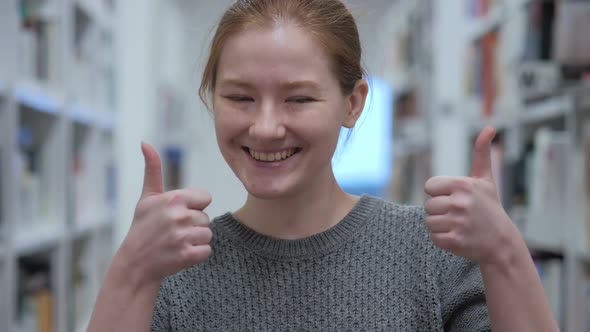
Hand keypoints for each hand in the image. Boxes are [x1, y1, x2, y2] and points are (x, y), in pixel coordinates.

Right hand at [117, 142, 212, 284]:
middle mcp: (179, 216)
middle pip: (206, 218)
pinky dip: (196, 254)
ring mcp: (183, 236)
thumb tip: (145, 142)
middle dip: (193, 225)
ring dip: (195, 240)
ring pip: (207, 234)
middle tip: (172, 232)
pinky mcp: (187, 255)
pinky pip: (207, 250)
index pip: (205, 198)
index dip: (193, 207)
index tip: (175, 215)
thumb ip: (152, 170)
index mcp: (173, 199)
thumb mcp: (147, 197)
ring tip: (175, 243)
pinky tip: (179, 254)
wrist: (135, 264)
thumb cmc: (143, 227)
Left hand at [424, 126, 518, 264]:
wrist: (502, 242)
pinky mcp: (454, 241)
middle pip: (428, 205)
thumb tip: (489, 127)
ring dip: (440, 225)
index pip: (429, 186)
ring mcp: (457, 222)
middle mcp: (460, 202)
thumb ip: (481, 154)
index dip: (439, 193)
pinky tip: (458, 236)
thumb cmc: (490, 208)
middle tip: (459, 215)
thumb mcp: (486, 180)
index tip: (454, 198)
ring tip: (459, 225)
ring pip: (429, 221)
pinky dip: (442, 239)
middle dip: (440, 210)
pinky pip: (433, 237)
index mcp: (463, 185)